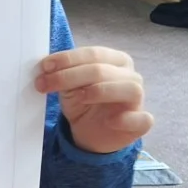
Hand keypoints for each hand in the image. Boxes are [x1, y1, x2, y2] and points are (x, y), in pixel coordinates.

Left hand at [36, 46, 152, 155]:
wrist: (90, 134)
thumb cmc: (83, 103)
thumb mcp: (69, 85)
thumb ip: (63, 73)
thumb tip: (46, 65)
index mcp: (115, 60)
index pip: (94, 54)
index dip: (68, 59)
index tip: (45, 66)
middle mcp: (130, 76)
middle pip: (103, 70)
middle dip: (70, 76)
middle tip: (45, 84)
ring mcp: (138, 100)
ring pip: (129, 88)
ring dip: (100, 91)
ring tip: (78, 98)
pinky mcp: (140, 122)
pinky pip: (143, 119)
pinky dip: (127, 119)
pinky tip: (111, 121)